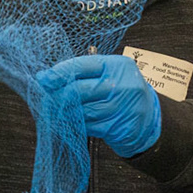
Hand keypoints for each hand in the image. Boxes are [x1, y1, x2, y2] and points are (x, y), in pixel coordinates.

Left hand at [35, 55, 161, 156]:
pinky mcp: (117, 127)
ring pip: (82, 110)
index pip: (83, 65)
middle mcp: (122, 85)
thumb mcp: (112, 75)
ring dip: (65, 112)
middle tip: (47, 97)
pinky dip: (77, 124)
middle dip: (59, 94)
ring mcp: (121, 107)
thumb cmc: (123, 94)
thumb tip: (49, 77)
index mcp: (118, 66)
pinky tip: (72, 121)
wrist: (149, 120)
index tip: (44, 78)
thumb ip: (86, 74)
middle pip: (80, 89)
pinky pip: (88, 126)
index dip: (60, 72)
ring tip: (57, 110)